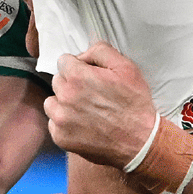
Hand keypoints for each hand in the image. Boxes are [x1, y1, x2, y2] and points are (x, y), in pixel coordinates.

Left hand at [44, 42, 158, 165]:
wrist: (140, 142)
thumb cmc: (135, 104)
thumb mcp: (126, 67)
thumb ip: (101, 51)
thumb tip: (82, 54)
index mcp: (78, 77)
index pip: (63, 61)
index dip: (78, 67)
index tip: (89, 76)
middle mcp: (65, 97)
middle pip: (57, 81)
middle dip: (71, 84)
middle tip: (91, 94)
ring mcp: (61, 119)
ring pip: (52, 102)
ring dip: (64, 103)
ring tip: (84, 110)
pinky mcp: (61, 137)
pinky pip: (54, 124)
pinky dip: (65, 124)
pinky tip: (83, 125)